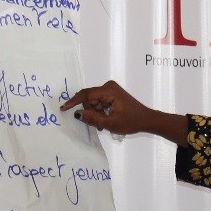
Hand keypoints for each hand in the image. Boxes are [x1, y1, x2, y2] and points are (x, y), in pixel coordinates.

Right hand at [59, 80, 185, 143]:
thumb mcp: (110, 123)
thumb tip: (77, 114)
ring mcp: (110, 89)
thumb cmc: (131, 122)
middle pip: (89, 98)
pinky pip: (98, 101)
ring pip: (93, 101)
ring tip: (105, 123)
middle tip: (100, 124)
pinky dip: (100, 111)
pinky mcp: (112, 93)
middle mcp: (108, 86)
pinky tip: (106, 119)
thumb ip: (93, 119)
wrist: (147, 119)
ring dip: (96, 113)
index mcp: (109, 91)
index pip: (86, 95)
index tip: (63, 108)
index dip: (74, 102)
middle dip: (90, 111)